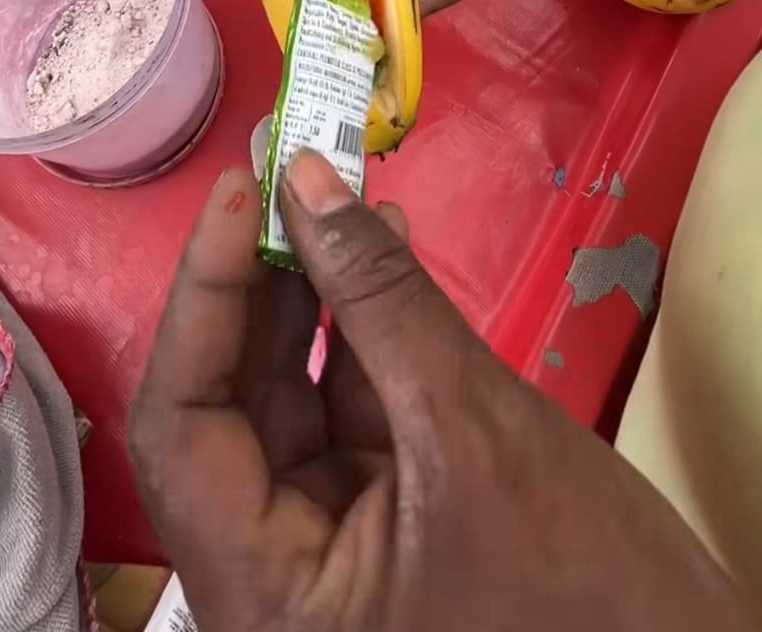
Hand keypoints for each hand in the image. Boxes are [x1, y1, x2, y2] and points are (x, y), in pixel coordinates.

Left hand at [130, 151, 754, 631]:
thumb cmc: (579, 581)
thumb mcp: (472, 426)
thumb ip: (382, 301)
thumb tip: (308, 181)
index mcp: (263, 589)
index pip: (182, 424)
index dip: (201, 298)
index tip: (236, 196)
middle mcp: (271, 570)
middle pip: (229, 402)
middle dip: (258, 279)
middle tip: (283, 171)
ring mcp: (324, 546)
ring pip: (287, 395)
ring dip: (311, 290)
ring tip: (333, 192)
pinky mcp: (378, 518)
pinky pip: (344, 406)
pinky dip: (360, 327)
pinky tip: (378, 250)